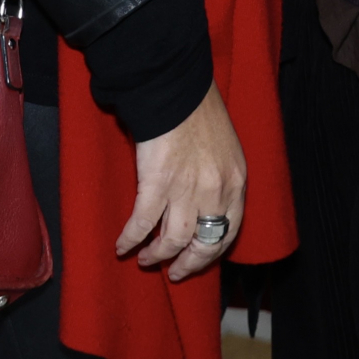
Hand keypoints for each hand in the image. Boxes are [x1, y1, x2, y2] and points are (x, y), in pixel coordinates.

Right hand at [119, 84, 246, 281]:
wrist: (177, 86)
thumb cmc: (200, 110)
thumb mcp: (226, 147)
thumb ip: (220, 176)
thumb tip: (206, 200)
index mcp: (236, 181)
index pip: (230, 231)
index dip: (211, 251)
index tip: (198, 258)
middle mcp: (216, 192)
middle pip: (204, 245)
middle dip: (188, 264)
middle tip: (175, 272)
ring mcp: (186, 190)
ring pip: (173, 241)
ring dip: (158, 255)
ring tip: (146, 260)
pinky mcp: (156, 185)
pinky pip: (142, 224)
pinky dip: (130, 239)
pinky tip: (122, 246)